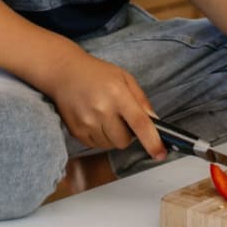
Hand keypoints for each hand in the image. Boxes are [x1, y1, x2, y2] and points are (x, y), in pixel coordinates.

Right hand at [42, 46, 165, 159]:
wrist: (65, 73)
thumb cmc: (97, 73)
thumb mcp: (125, 78)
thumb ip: (141, 100)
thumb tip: (154, 121)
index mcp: (118, 94)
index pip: (139, 123)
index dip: (152, 141)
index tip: (161, 154)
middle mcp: (102, 110)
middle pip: (124, 141)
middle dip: (128, 134)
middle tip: (122, 118)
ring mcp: (87, 122)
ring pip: (110, 145)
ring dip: (113, 136)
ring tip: (106, 116)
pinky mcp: (76, 131)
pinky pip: (96, 145)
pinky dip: (100, 137)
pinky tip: (95, 119)